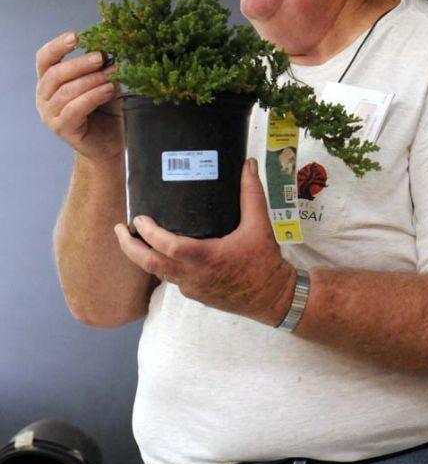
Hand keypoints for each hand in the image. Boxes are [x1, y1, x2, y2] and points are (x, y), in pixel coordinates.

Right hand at [36, 32, 123, 160]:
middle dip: (80, 63)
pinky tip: (109, 90)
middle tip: (101, 57)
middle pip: (55, 74)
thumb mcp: (103, 84)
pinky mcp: (62, 128)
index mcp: (49, 81)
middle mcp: (44, 96)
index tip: (76, 36)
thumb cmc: (104, 111)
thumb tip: (111, 47)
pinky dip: (93, 96)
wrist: (109, 144)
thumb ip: (102, 69)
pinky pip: (75, 109)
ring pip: (66, 91)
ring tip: (112, 75)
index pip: (45, 59)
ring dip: (91, 80)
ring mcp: (50, 114)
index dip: (58, 46)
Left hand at [114, 159, 295, 324]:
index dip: (149, 234)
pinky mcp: (195, 294)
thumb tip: (249, 165)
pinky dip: (160, 264)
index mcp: (207, 259)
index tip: (138, 219)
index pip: (169, 247)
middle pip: (151, 265)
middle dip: (130, 248)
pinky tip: (159, 251)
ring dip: (142, 256)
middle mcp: (194, 277)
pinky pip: (170, 279)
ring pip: (158, 273)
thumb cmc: (265, 263)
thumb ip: (252, 193)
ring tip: (131, 237)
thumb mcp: (260, 225)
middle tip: (119, 230)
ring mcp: (192, 288)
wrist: (273, 298)